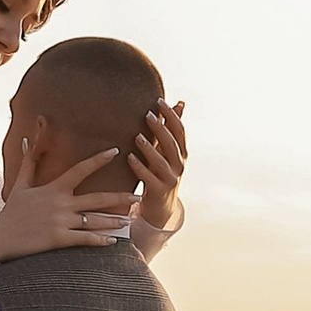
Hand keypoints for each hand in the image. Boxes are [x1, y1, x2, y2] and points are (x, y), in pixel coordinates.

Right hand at [0, 130, 135, 258]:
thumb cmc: (11, 212)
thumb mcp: (20, 185)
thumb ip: (28, 162)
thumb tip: (25, 139)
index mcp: (54, 189)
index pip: (80, 170)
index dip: (98, 160)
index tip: (115, 151)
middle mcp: (60, 204)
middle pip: (96, 198)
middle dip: (119, 198)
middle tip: (137, 196)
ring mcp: (61, 222)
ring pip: (94, 220)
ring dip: (114, 221)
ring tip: (130, 220)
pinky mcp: (59, 239)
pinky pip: (84, 239)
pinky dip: (99, 241)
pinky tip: (112, 241)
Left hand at [126, 97, 186, 254]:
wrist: (162, 208)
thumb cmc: (162, 173)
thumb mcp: (169, 152)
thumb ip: (171, 129)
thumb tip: (180, 102)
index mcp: (181, 154)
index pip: (180, 131)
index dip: (172, 116)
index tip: (159, 101)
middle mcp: (179, 165)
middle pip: (171, 144)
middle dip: (160, 129)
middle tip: (147, 114)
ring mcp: (170, 179)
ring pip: (161, 162)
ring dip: (149, 148)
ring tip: (137, 136)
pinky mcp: (159, 191)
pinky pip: (148, 178)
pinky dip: (139, 167)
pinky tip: (129, 157)